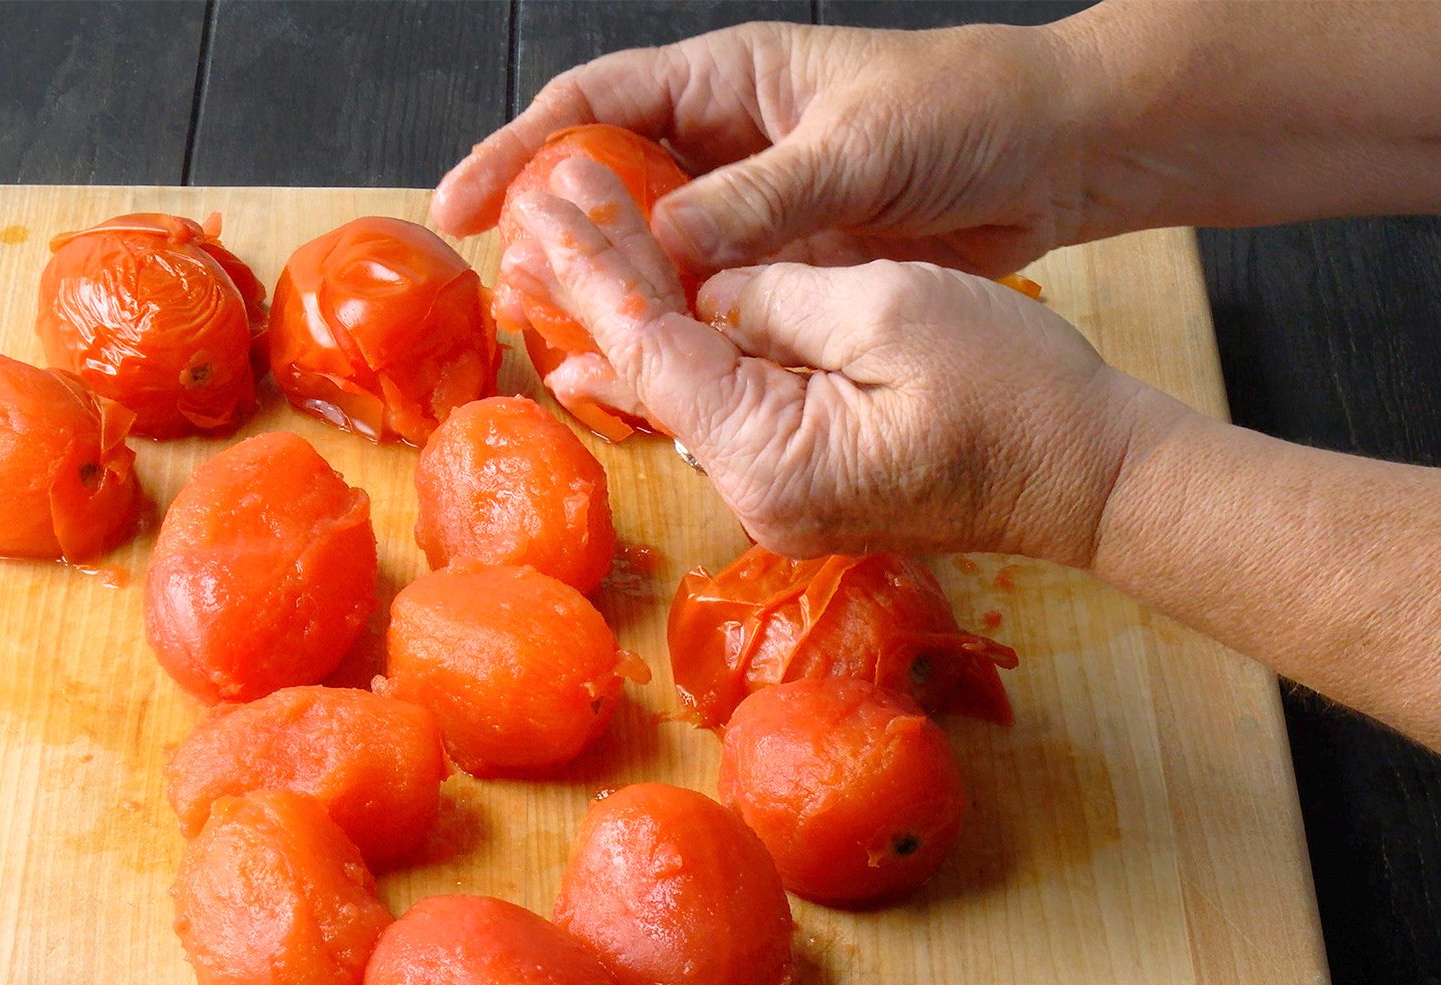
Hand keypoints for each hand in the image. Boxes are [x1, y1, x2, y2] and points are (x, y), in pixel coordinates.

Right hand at [434, 19, 1107, 277]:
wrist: (1059, 152)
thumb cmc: (966, 110)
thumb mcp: (859, 147)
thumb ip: (763, 198)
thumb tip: (668, 244)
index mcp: (730, 82)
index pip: (594, 104)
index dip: (519, 151)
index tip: (461, 205)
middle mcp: (728, 144)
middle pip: (608, 183)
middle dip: (550, 232)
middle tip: (505, 290)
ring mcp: (756, 207)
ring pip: (655, 251)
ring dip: (610, 291)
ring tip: (554, 337)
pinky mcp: (790, 263)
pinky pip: (712, 297)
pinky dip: (677, 328)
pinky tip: (645, 365)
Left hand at [504, 158, 1195, 566]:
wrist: (1094, 482)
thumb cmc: (1021, 397)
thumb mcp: (890, 309)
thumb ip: (778, 291)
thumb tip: (709, 280)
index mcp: (770, 455)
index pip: (654, 347)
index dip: (600, 268)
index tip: (554, 202)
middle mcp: (755, 493)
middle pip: (651, 375)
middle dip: (596, 290)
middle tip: (537, 218)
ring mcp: (777, 498)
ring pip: (680, 395)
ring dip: (628, 322)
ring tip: (557, 264)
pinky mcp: (802, 487)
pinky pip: (723, 413)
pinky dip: (680, 362)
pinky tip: (623, 341)